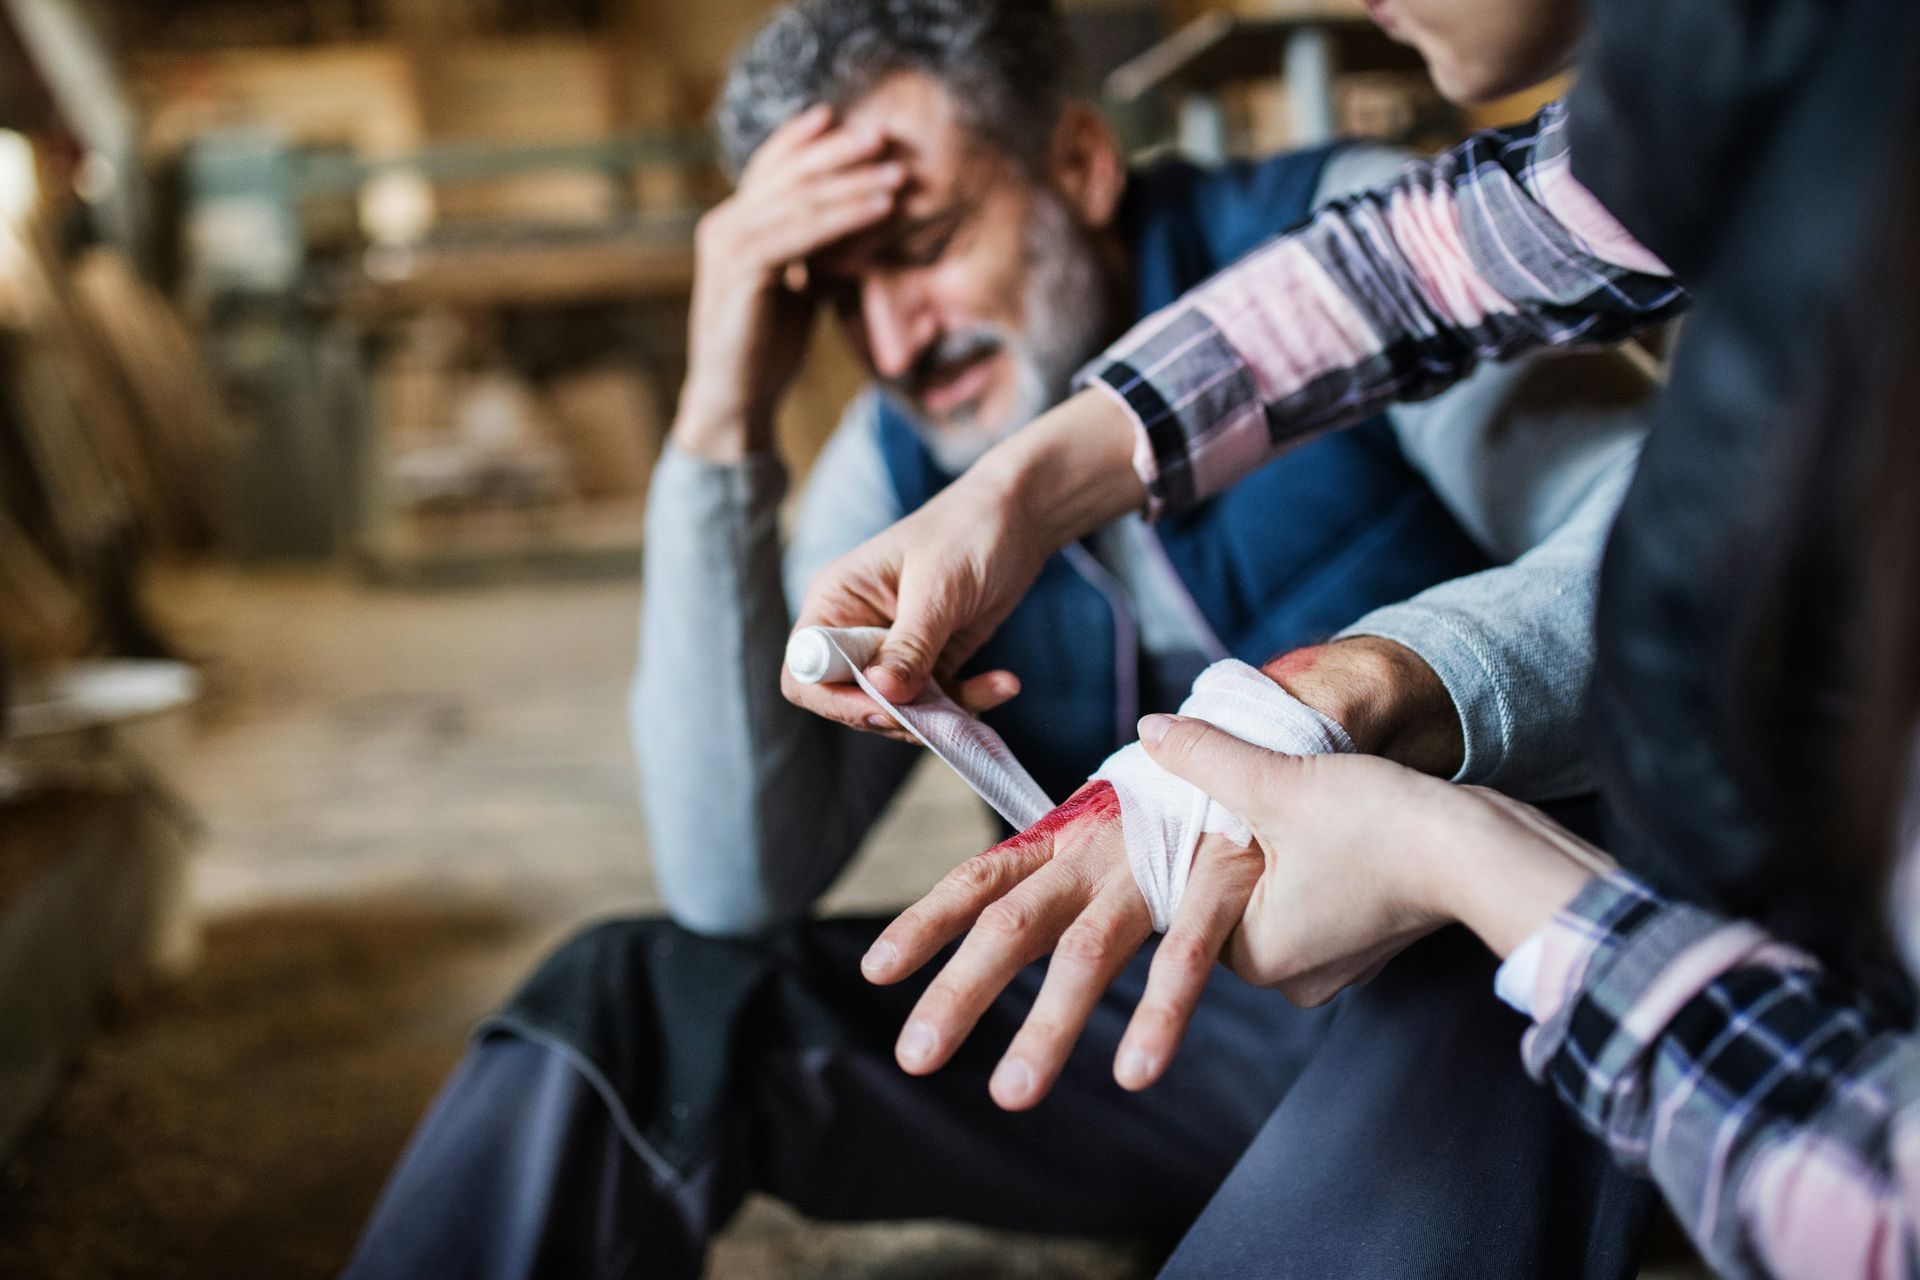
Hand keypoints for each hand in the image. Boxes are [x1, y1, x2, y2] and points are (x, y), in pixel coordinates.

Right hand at [674, 105, 905, 460]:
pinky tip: (881, 210)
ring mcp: (728, 247)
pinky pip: (802, 234)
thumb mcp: (795, 286)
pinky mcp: (743, 272)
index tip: (845, 117)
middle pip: (788, 174)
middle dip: (838, 152)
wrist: (737, 400)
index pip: (770, 167)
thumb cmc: (768, 347)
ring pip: (799, 200)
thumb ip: (811, 248)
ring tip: (897, 173)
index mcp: (732, 224)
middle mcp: (723, 226)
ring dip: (853, 183)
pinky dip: (846, 218)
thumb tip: (853, 217)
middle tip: (884, 135)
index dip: (805, 139)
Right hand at [783, 388, 1144, 734]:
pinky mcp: (931, 662)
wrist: (1020, 517)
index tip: (885, 709)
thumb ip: (909, 646)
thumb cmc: (967, 532)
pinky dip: (969, 702)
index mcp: (837, 601)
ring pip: (898, 710)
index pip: (806, 671)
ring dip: (942, 715)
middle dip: (897, 715)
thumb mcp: (937, 589)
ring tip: (994, 689)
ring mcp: (894, 649)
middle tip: (942, 716)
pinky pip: (938, 702)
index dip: (835, 700)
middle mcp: (857, 629)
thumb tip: (882, 695)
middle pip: (850, 700)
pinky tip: (1004, 683)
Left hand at [859, 780, 1261, 1109]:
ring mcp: (1155, 866)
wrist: (1278, 743)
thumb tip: (1000, 928)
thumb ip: (1059, 879)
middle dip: (960, 990)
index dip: (926, 922)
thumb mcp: (1108, 834)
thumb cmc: (1183, 806)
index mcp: (1065, 840)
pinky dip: (1158, 1014)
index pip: (980, 879)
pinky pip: (1186, 957)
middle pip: (1013, 921)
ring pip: (1088, 951)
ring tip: (1010, 1096)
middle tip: (914, 1056)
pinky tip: (1134, 1073)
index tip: (875, 970)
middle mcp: (1096, 852)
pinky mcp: (1218, 880)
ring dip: (1047, 1025)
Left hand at [1136, 714, 1602, 1009]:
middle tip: (1269, 793)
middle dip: (1244, 843)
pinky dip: (1320, 856)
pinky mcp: (1374, 937)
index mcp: (1258, 958)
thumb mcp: (1278, 782)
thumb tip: (1147, 729)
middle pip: (1236, 893)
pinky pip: (1321, 892)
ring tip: (1309, 802)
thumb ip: (1205, 757)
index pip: (1192, 897)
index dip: (1202, 838)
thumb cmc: (1382, 827)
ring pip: (1281, 888)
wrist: (1487, 850)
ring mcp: (1339, 961)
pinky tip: (1341, 819)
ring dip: (1283, 846)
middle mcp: (1294, 977)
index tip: (1220, 798)